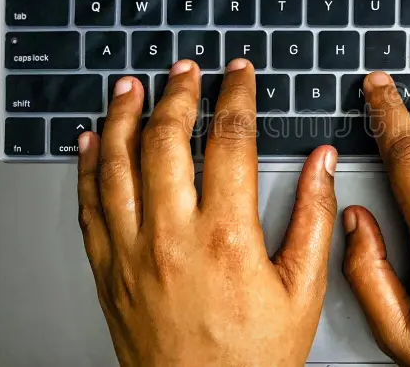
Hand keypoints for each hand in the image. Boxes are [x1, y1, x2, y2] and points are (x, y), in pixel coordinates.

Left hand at [77, 59, 337, 366]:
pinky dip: (87, 166)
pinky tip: (92, 141)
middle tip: (186, 71)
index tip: (239, 75)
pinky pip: (89, 205)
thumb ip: (315, 218)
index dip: (236, 97)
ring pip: (117, 163)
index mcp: (226, 235)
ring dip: (124, 116)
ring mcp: (132, 251)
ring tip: (132, 85)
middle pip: (166, 139)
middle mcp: (172, 235)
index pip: (230, 140)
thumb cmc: (252, 358)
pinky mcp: (108, 270)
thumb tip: (323, 164)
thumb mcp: (303, 290)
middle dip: (177, 94)